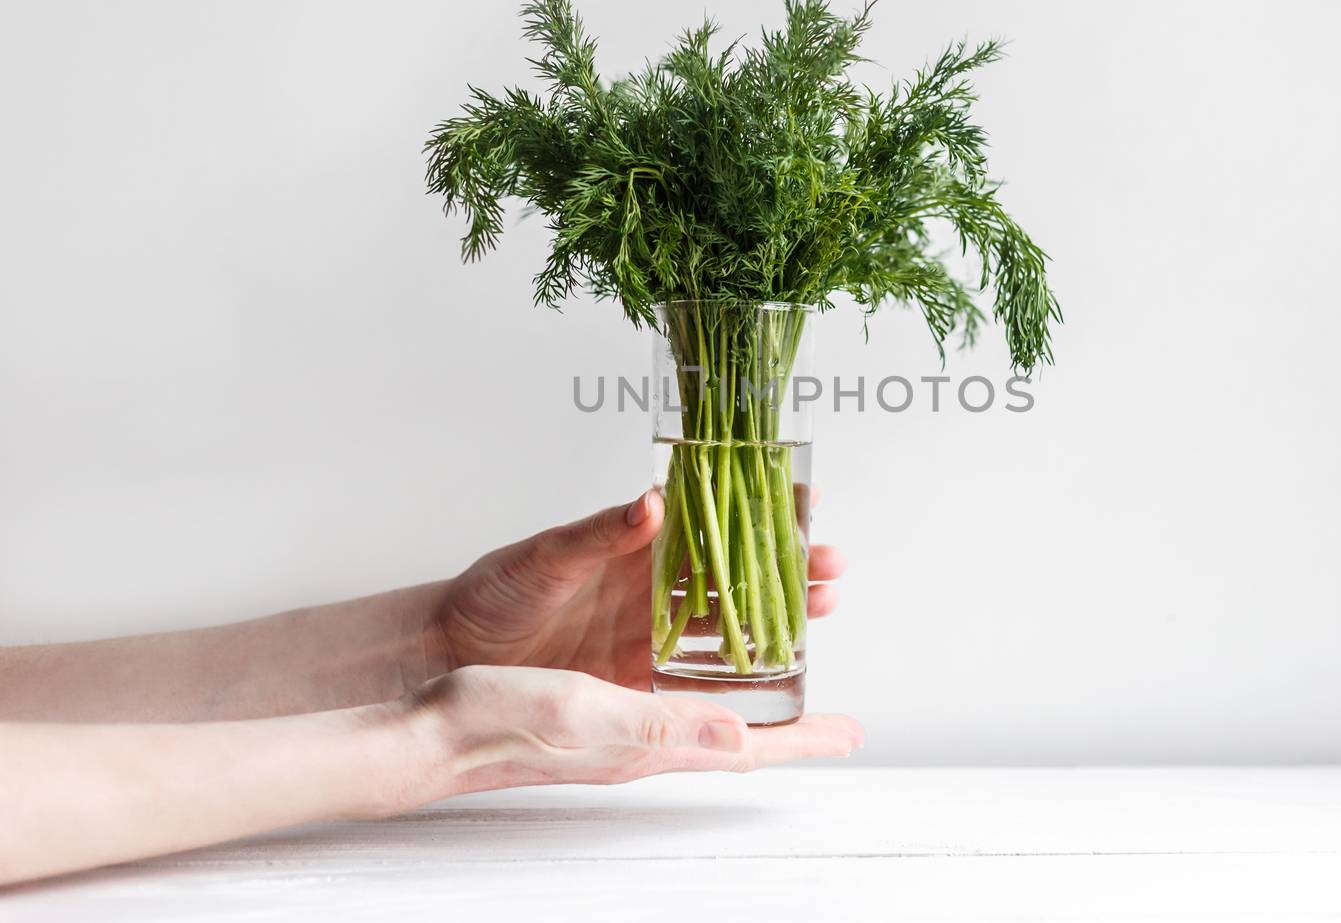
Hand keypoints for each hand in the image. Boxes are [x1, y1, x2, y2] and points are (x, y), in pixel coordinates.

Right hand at [413, 665, 862, 794]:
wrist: (433, 731)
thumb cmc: (499, 721)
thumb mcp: (587, 711)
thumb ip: (663, 723)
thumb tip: (741, 735)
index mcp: (654, 741)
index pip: (748, 749)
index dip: (805, 740)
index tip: (854, 733)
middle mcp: (648, 734)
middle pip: (740, 722)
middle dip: (791, 703)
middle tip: (830, 676)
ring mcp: (623, 719)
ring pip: (708, 697)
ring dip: (752, 673)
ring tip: (785, 646)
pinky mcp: (598, 698)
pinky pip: (668, 680)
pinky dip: (699, 661)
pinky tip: (699, 644)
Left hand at [428, 490, 845, 688]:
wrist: (453, 651)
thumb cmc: (492, 592)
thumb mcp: (545, 557)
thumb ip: (599, 533)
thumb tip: (650, 501)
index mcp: (636, 546)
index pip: (712, 521)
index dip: (761, 511)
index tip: (807, 499)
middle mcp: (653, 587)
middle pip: (736, 574)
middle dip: (788, 567)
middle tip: (831, 564)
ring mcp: (652, 633)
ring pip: (730, 621)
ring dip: (778, 614)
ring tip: (825, 605)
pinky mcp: (641, 677)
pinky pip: (700, 675)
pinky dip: (740, 673)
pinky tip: (780, 671)